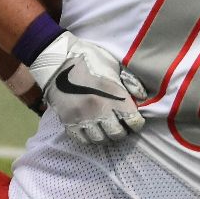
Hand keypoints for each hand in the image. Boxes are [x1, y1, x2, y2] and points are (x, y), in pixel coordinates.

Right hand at [26, 31, 147, 143]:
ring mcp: (82, 117)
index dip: (136, 123)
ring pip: (100, 139)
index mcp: (114, 94)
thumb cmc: (89, 58)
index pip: (133, 121)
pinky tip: (92, 130)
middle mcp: (99, 109)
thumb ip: (130, 81)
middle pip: (117, 134)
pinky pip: (82, 139)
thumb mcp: (114, 64)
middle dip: (122, 131)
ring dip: (106, 136)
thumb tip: (142, 98)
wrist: (57, 59)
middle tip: (120, 125)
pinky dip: (89, 138)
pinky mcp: (68, 121)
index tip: (134, 119)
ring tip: (106, 129)